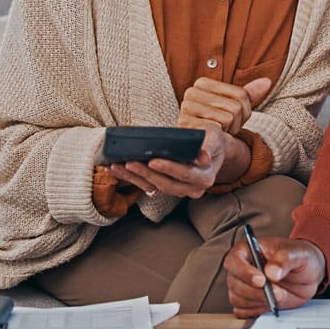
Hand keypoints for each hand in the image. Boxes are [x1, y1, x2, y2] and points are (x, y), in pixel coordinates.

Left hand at [108, 126, 246, 197]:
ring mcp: (177, 190)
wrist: (212, 149)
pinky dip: (130, 178)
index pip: (185, 174)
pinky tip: (115, 169)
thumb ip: (209, 146)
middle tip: (129, 163)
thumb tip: (203, 157)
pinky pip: (146, 185)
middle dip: (145, 174)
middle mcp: (192, 189)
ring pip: (153, 187)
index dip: (169, 168)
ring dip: (133, 178)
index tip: (153, 161)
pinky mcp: (165, 187)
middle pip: (166, 184)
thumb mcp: (214, 137)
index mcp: (205, 177)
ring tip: (115, 166)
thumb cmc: (211, 140)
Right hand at [179, 77, 270, 134]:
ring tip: (215, 132)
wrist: (197, 148)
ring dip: (227, 131)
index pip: (241, 95)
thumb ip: (248, 94)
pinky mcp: (187, 126)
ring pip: (228, 118)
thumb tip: (267, 82)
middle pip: (236, 106)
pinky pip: (217, 129)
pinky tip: (212, 136)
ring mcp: (186, 109)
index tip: (230, 117)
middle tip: (222, 128)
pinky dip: (218, 134)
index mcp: (202, 83)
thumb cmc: (216, 124)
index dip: (244, 110)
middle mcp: (191, 93)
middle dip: (235, 122)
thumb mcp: (232, 107)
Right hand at [225, 237, 325, 317]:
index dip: (244, 272)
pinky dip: (256, 310)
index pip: (233, 261)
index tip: (262, 280)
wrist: (307, 274)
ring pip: (237, 299)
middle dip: (256, 292)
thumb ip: (285, 259)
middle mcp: (241, 268)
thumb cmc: (299, 257)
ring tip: (280, 296)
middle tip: (279, 292)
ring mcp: (242, 286)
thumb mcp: (298, 253)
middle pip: (234, 283)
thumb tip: (271, 272)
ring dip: (258, 301)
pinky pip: (242, 311)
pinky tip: (271, 304)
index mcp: (248, 249)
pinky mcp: (248, 302)